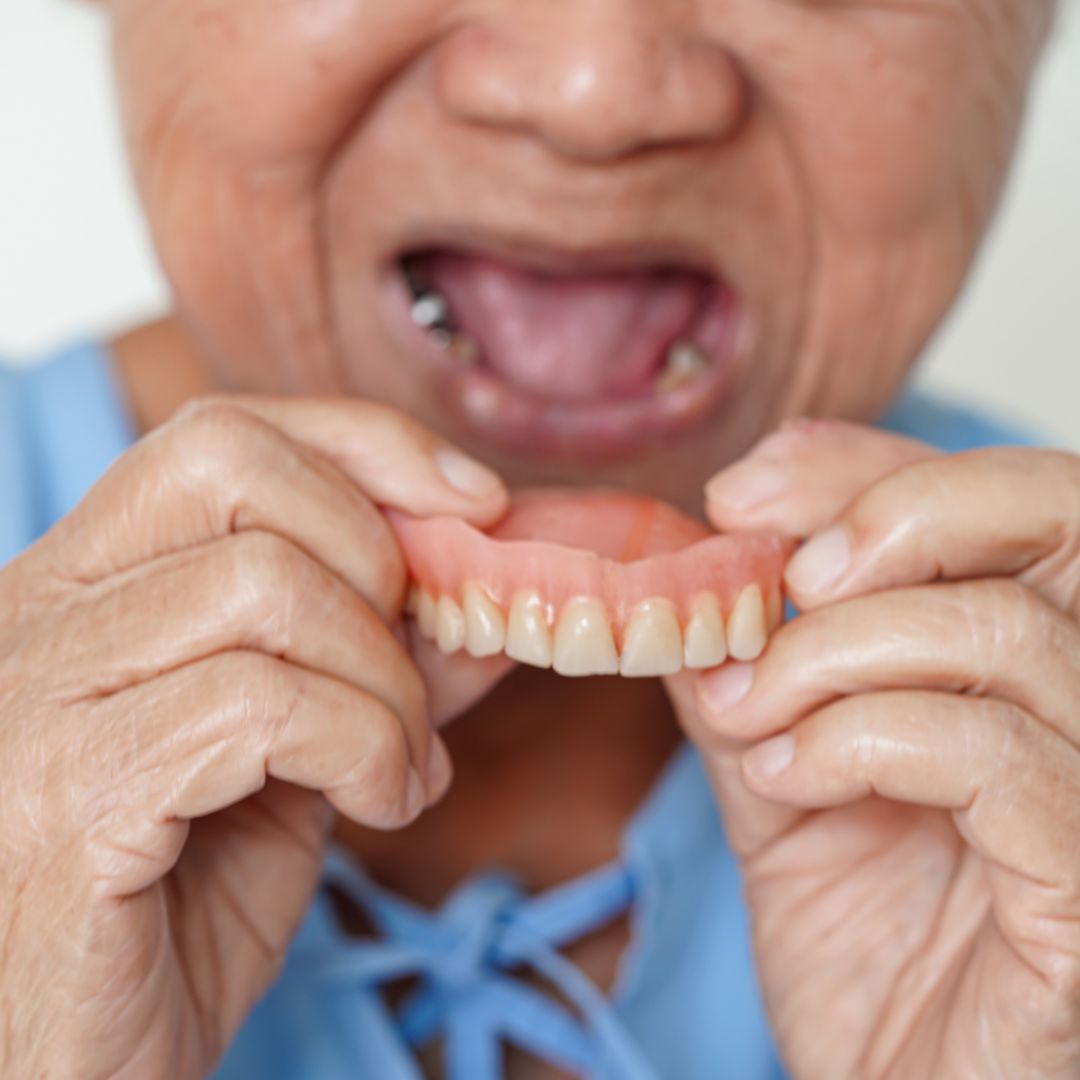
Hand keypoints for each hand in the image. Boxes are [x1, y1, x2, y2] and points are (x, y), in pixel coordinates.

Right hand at [0, 396, 507, 1078]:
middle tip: (412, 669)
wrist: (80, 1062)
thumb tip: (487, 586)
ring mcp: (37, 697)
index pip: (223, 436)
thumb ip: (381, 658)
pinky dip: (362, 746)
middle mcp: (38, 613)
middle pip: (237, 471)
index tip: (475, 499)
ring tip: (401, 764)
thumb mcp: (300, 750)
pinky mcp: (67, 794)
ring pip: (264, 589)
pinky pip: (259, 704)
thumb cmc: (181, 903)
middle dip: (378, 559)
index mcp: (89, 585)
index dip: (365, 443)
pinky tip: (377, 804)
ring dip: (384, 681)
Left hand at [670, 420, 1079, 1078]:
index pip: (990, 502)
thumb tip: (693, 590)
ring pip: (1007, 635)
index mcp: (1022, 667)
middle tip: (785, 576)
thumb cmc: (866, 951)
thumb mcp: (786, 786)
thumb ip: (754, 683)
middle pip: (1057, 516)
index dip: (866, 468)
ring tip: (753, 710)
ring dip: (838, 654)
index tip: (740, 493)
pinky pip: (1003, 759)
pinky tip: (792, 778)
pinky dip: (867, 742)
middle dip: (895, 514)